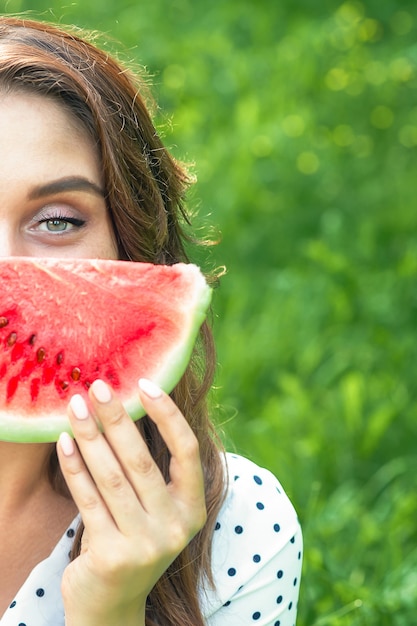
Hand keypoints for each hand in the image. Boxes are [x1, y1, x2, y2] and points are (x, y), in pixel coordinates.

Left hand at [56, 378, 206, 625]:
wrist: (112, 604)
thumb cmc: (132, 540)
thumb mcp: (154, 508)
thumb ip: (149, 469)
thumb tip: (124, 408)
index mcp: (193, 508)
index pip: (187, 451)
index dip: (168, 415)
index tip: (144, 384)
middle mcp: (175, 526)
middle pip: (142, 461)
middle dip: (117, 419)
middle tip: (98, 387)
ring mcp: (145, 544)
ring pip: (112, 477)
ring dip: (90, 436)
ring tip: (75, 407)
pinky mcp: (112, 555)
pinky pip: (89, 499)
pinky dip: (74, 467)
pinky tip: (63, 442)